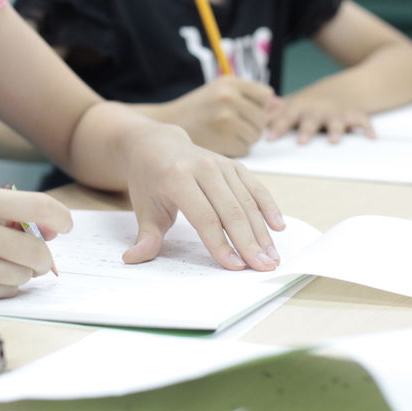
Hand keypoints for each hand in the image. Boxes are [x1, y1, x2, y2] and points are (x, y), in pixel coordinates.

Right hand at [0, 186, 70, 295]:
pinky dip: (5, 285)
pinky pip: (2, 291)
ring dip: (23, 272)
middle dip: (43, 255)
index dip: (61, 217)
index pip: (40, 206)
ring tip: (6, 261)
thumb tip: (43, 229)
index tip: (64, 225)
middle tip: (34, 251)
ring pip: (22, 276)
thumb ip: (1, 211)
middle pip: (37, 252)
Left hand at [120, 123, 284, 271]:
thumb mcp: (144, 207)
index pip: (204, 216)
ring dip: (262, 231)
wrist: (156, 144)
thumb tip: (133, 259)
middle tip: (263, 267)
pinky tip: (278, 227)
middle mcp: (202, 167)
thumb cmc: (149, 180)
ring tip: (272, 257)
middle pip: (231, 210)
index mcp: (177, 177)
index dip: (220, 243)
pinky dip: (268, 206)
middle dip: (249, 242)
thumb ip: (146, 236)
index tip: (234, 267)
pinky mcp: (234, 165)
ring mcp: (221, 164)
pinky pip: (255, 187)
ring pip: (247, 201)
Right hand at [158, 76, 279, 156]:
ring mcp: (225, 119)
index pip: (265, 96)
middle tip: (229, 125)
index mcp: (229, 82)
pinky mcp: (222, 140)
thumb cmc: (198, 109)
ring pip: (255, 135)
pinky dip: (235, 149)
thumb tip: (281, 106)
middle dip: (251, 125)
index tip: (241, 110)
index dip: (257, 106)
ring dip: (244, 138)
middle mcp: (228, 97)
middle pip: (262, 118)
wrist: (167, 124)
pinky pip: (245, 149)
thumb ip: (251, 97)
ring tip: (224, 133)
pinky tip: (219, 142)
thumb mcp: (222, 92)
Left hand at [265, 93, 374, 143]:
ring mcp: (336, 112)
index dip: (277, 127)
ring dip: (336, 130)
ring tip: (334, 140)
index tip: (269, 138)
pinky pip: (362, 120)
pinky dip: (367, 128)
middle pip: (310, 120)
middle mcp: (317, 111)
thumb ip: (272, 114)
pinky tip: (372, 137)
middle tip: (302, 142)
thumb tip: (248, 119)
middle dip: (306, 130)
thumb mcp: (290, 104)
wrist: (342, 88)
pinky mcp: (353, 114)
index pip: (285, 118)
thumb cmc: (309, 103)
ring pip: (336, 121)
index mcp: (299, 109)